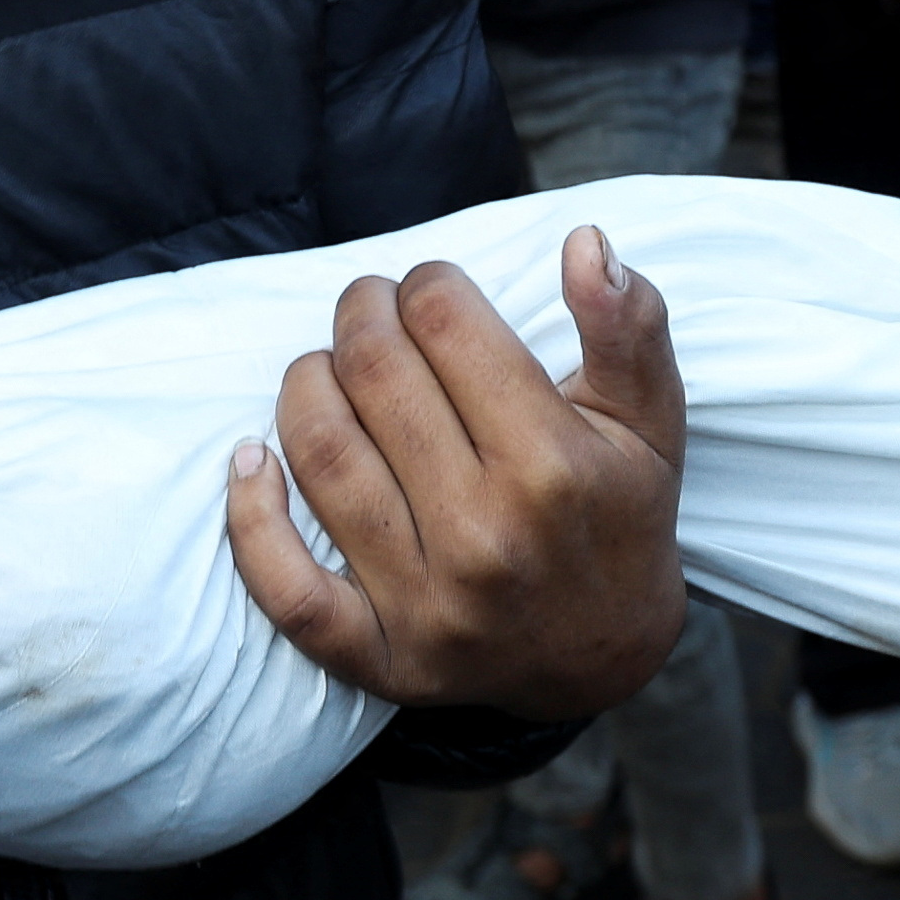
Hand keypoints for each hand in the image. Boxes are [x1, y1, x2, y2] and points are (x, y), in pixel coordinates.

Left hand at [225, 228, 685, 716]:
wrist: (605, 658)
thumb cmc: (618, 514)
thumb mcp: (650, 417)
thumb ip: (626, 323)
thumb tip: (583, 241)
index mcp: (552, 465)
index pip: (443, 320)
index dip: (427, 284)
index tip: (433, 293)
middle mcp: (485, 536)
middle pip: (373, 371)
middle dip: (361, 314)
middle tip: (371, 311)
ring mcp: (426, 604)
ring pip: (320, 454)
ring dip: (306, 384)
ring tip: (329, 368)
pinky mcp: (378, 656)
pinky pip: (285, 587)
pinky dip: (249, 516)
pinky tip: (251, 459)